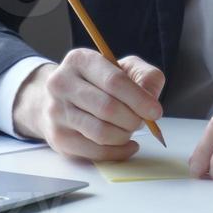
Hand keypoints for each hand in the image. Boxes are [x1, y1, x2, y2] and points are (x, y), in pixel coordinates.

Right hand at [11, 49, 164, 160]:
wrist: (60, 99)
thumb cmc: (98, 83)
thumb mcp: (124, 68)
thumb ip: (145, 77)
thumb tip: (151, 99)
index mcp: (80, 60)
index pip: (114, 81)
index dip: (139, 99)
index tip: (155, 111)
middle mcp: (62, 84)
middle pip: (107, 108)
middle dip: (133, 119)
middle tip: (141, 121)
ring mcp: (57, 112)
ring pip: (101, 132)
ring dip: (124, 135)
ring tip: (129, 130)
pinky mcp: (58, 137)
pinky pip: (95, 152)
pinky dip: (118, 152)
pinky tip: (125, 144)